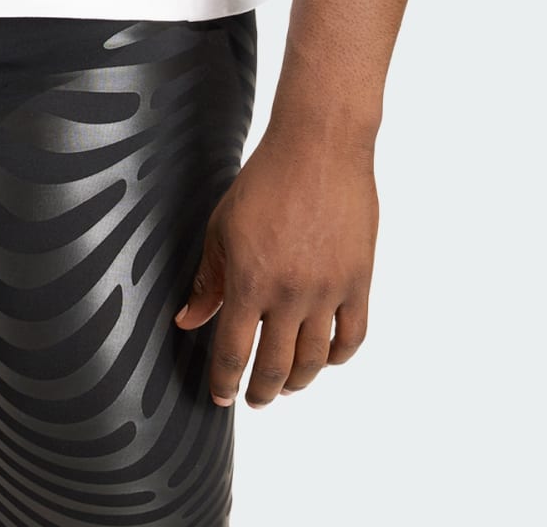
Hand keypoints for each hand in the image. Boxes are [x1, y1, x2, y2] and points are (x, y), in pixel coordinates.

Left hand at [172, 127, 376, 407]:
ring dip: (298, 381)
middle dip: (261, 391)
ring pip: (314, 361)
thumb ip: (207, 280)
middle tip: (254, 398)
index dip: (225, 382)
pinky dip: (337, 357)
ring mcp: (328, 290)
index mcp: (249, 280)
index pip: (234, 351)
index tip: (221, 397)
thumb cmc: (264, 181)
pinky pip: (352, 337)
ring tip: (287, 385)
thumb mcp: (223, 228)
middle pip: (276, 367)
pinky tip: (324, 357)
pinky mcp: (359, 281)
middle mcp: (290, 293)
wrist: (318, 148)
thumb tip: (188, 321)